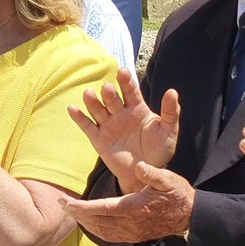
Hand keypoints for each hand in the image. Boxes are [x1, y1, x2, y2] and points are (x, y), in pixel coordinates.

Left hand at [60, 161, 194, 243]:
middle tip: (62, 205)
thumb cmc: (178, 194)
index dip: (81, 207)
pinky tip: (89, 223)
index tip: (66, 203)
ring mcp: (132, 232)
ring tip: (72, 213)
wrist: (190, 215)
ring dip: (84, 223)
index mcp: (135, 208)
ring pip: (101, 231)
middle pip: (96, 222)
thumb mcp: (168, 179)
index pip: (101, 209)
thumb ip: (153, 173)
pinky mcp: (134, 236)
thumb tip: (140, 166)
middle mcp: (131, 223)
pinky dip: (96, 230)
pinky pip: (109, 236)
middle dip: (77, 214)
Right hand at [69, 70, 179, 192]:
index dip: (126, 82)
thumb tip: (173, 92)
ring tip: (89, 94)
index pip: (130, 91)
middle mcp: (120, 113)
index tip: (123, 72)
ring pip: (98, 110)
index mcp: (137, 108)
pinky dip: (79, 118)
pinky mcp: (99, 139)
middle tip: (108, 89)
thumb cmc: (159, 149)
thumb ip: (170, 112)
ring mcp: (108, 125)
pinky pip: (87, 127)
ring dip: (92, 102)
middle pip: (112, 100)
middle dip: (109, 94)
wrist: (147, 173)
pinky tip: (72, 109)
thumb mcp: (168, 131)